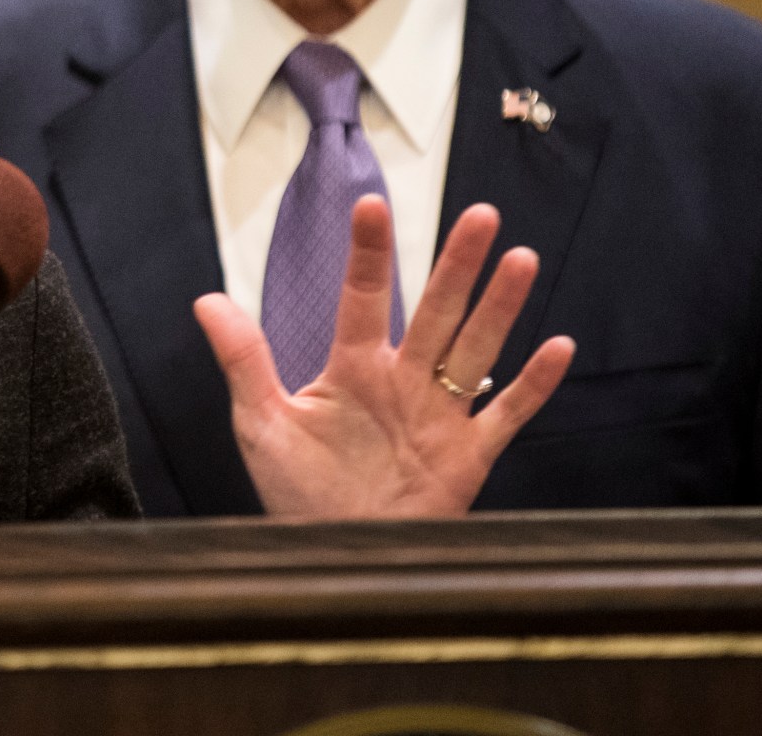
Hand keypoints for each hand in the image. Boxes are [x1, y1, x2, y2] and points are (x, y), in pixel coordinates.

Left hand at [195, 197, 572, 518]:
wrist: (336, 557)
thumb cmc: (298, 493)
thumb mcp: (261, 424)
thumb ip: (243, 360)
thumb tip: (206, 301)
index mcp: (354, 370)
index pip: (363, 300)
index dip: (369, 254)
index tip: (373, 205)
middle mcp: (403, 383)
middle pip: (436, 312)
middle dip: (457, 265)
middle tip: (480, 216)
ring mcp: (439, 416)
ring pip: (476, 350)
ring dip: (498, 308)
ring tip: (519, 260)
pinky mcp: (467, 456)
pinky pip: (507, 416)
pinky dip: (533, 386)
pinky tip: (556, 347)